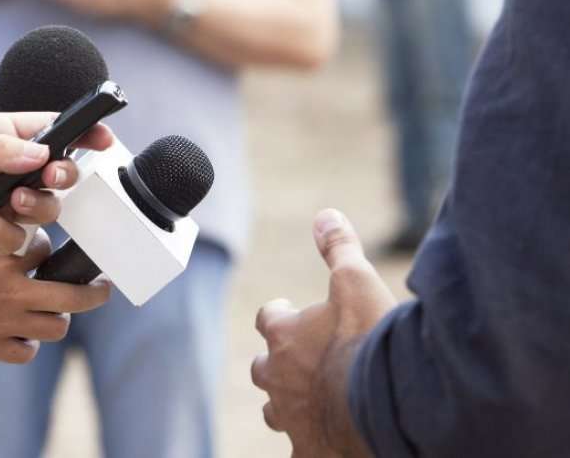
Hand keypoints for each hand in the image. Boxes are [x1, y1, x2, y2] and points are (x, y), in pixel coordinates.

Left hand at [0, 112, 112, 261]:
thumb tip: (42, 154)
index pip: (49, 131)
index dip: (80, 133)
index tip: (101, 138)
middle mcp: (3, 171)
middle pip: (57, 172)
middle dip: (64, 172)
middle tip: (52, 173)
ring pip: (45, 207)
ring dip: (38, 202)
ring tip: (14, 197)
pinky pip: (17, 238)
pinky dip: (2, 229)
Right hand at [0, 234, 111, 362]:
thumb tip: (4, 225)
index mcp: (3, 256)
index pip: (48, 249)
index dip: (50, 251)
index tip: (51, 252)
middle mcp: (10, 290)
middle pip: (73, 294)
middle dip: (94, 293)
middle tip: (102, 288)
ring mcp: (3, 322)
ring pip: (56, 326)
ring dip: (59, 319)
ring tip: (59, 312)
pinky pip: (25, 352)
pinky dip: (27, 345)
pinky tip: (21, 336)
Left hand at [251, 209, 395, 456]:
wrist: (386, 405)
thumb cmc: (369, 339)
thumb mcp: (356, 280)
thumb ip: (338, 248)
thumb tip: (323, 215)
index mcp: (284, 335)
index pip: (268, 318)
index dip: (279, 314)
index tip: (288, 310)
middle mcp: (278, 377)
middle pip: (263, 368)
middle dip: (277, 362)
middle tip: (299, 358)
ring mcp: (291, 418)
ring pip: (274, 411)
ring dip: (287, 402)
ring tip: (309, 398)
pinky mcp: (309, 451)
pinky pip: (299, 450)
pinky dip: (309, 444)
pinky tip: (325, 441)